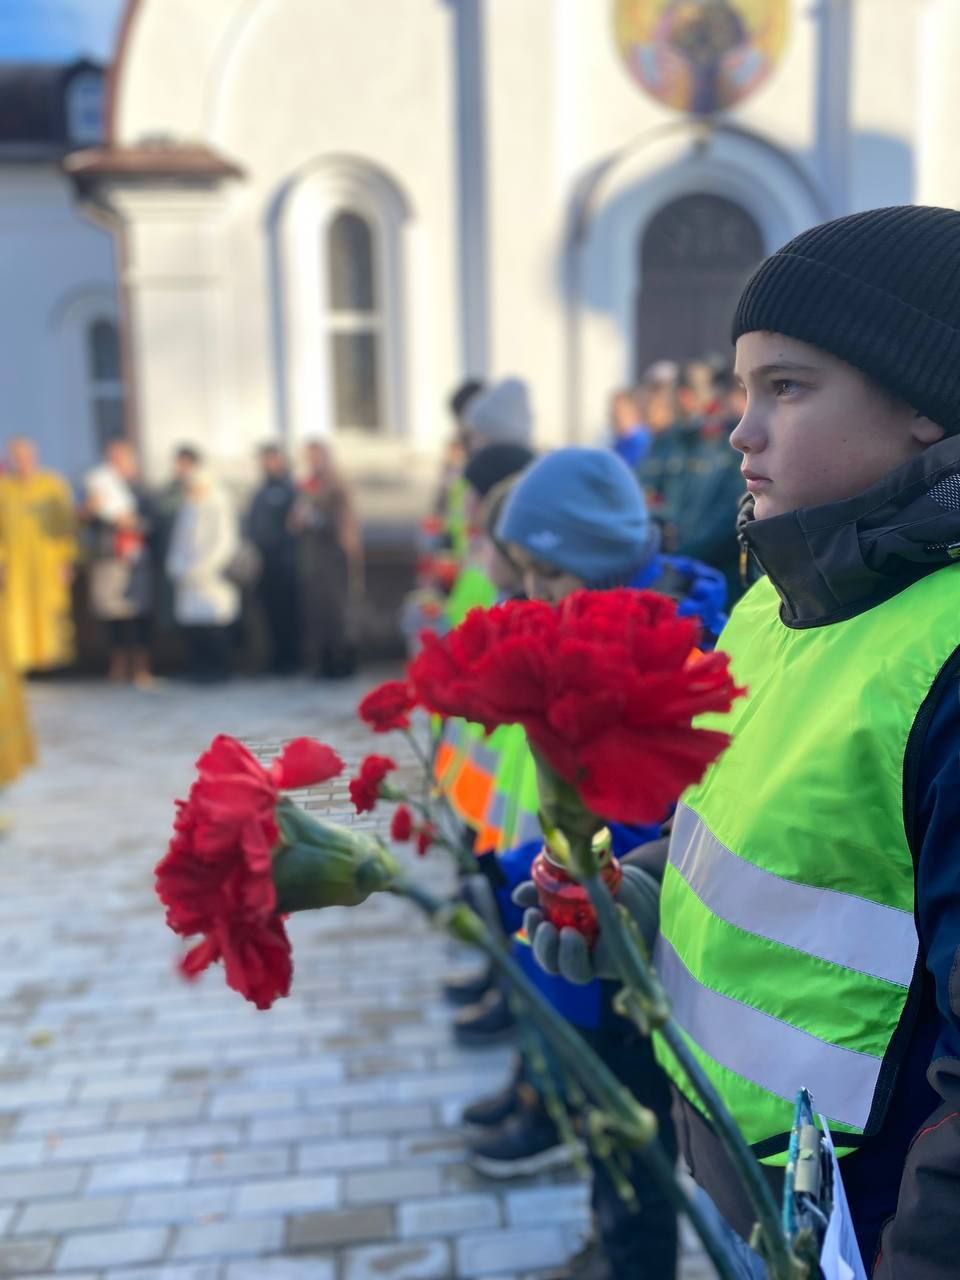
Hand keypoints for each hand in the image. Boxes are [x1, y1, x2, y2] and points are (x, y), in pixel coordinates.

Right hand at [512, 864, 660, 984]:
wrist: (636, 886)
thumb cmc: (599, 886)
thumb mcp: (568, 883)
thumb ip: (541, 890)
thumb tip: (517, 897)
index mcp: (561, 939)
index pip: (543, 949)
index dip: (534, 936)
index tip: (532, 913)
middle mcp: (578, 955)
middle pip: (554, 965)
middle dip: (545, 949)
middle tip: (547, 928)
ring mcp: (598, 961)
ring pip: (575, 973)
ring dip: (566, 956)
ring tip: (568, 934)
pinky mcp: (618, 962)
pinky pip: (603, 968)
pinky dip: (592, 954)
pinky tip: (587, 934)